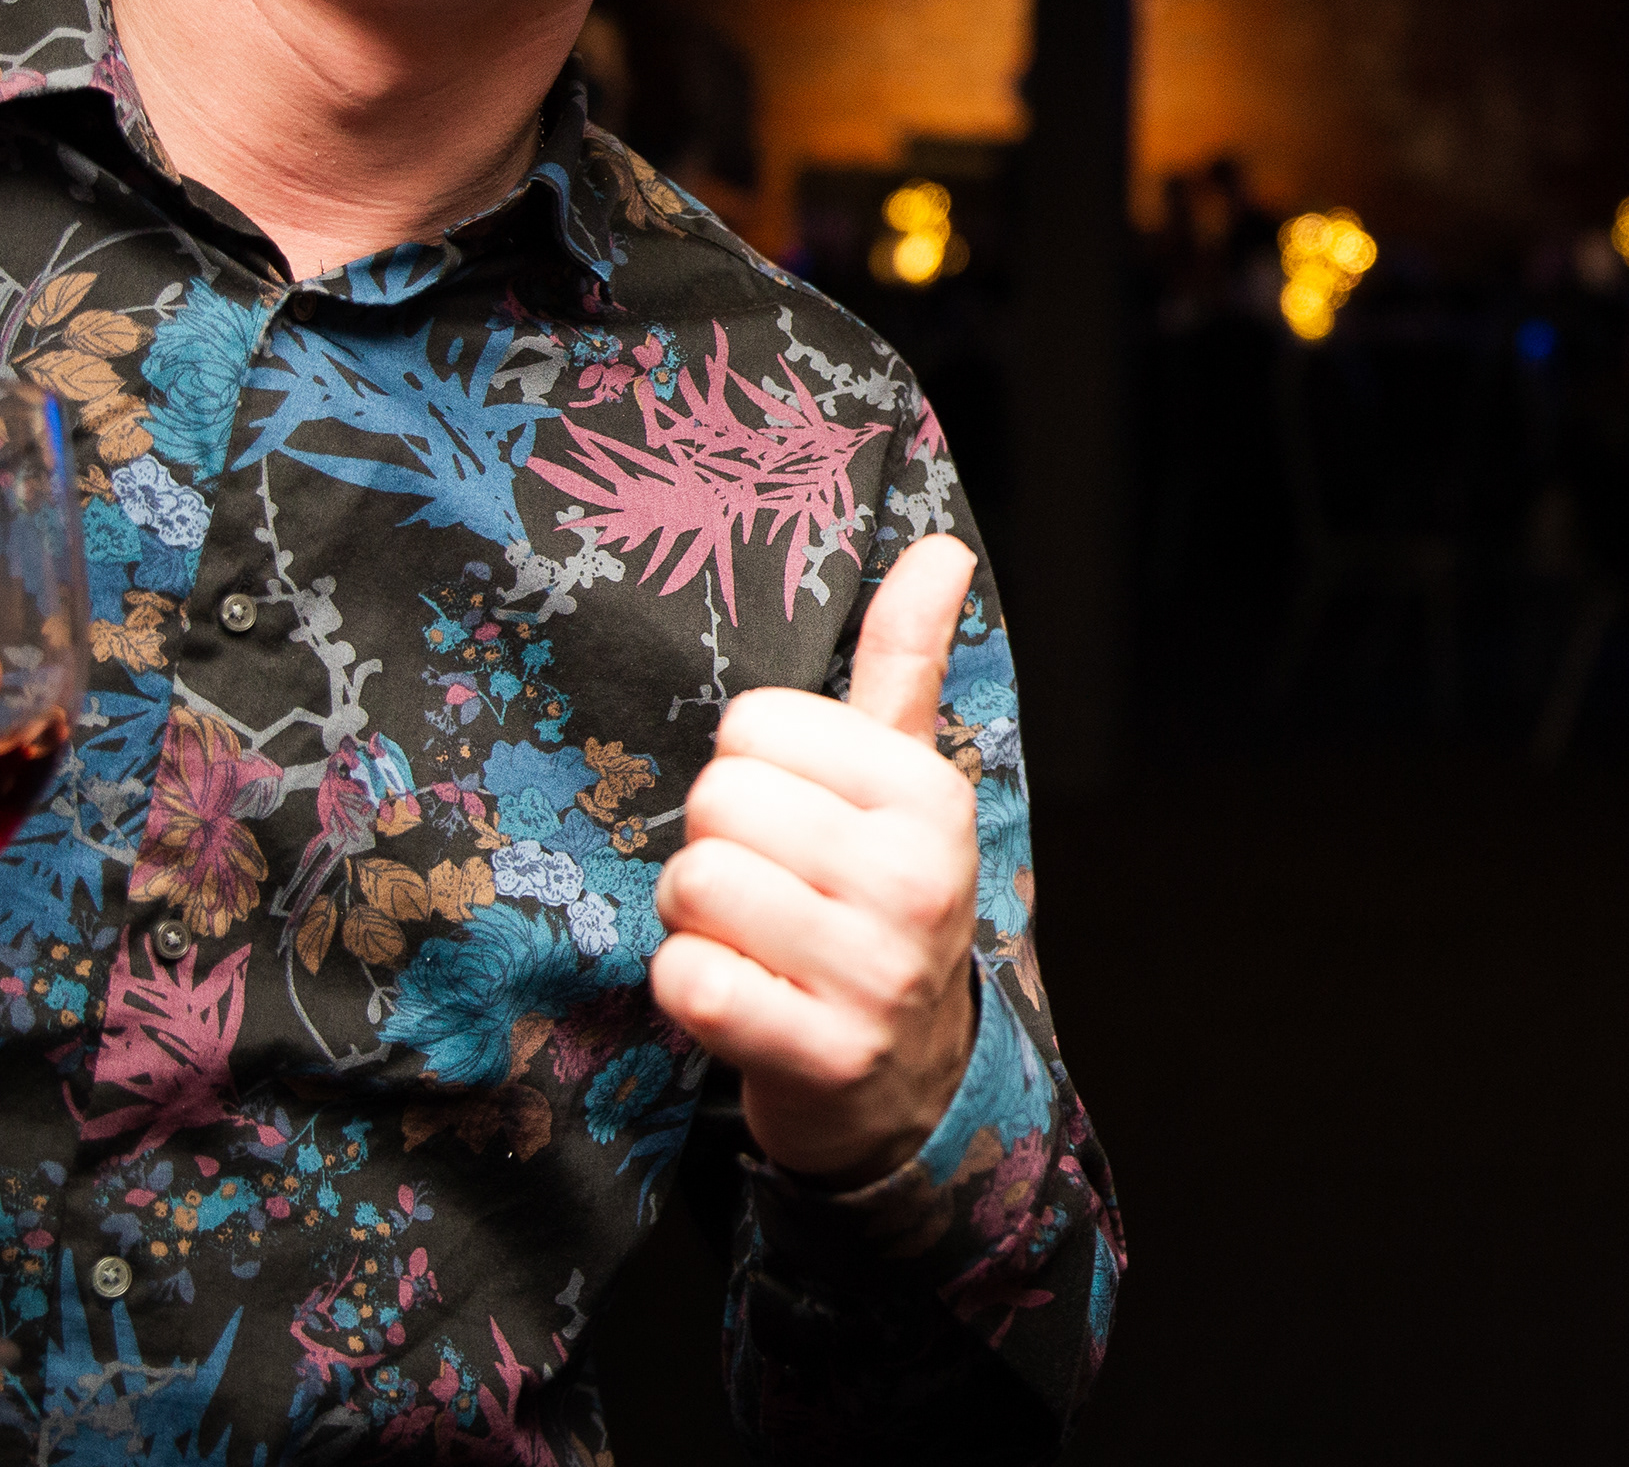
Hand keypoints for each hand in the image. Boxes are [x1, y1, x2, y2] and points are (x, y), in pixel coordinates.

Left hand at [654, 535, 983, 1183]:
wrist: (903, 1080)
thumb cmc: (879, 901)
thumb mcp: (900, 780)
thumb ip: (903, 661)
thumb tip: (940, 547)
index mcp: (928, 795)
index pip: (754, 723)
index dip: (747, 769)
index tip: (792, 817)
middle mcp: (915, 879)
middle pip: (716, 802)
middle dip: (714, 845)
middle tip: (764, 886)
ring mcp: (873, 974)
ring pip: (693, 886)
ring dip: (696, 919)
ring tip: (750, 939)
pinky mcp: (819, 1055)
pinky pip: (687, 981)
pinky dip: (687, 988)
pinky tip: (739, 995)